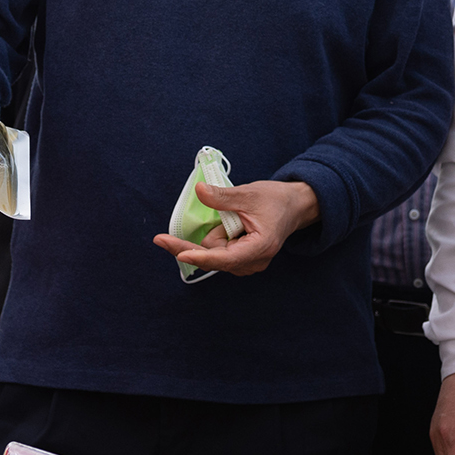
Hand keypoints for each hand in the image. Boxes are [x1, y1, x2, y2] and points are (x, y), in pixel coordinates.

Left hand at [153, 180, 319, 275]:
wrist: (294, 206)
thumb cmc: (276, 200)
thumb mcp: (249, 194)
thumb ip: (223, 197)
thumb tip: (199, 191)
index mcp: (260, 248)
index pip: (225, 258)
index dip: (200, 256)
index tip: (178, 253)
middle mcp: (253, 262)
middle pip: (213, 259)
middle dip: (192, 246)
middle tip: (160, 240)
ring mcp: (248, 263)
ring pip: (214, 255)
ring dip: (211, 238)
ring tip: (232, 219)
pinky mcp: (242, 260)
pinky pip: (219, 252)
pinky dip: (216, 239)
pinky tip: (228, 225)